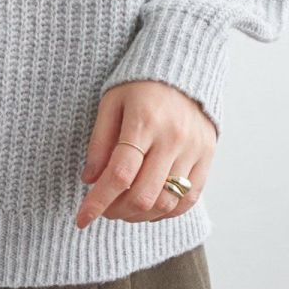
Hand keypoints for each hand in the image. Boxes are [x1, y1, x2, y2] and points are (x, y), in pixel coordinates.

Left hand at [75, 81, 216, 228]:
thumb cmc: (139, 86)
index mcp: (144, 121)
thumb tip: (90, 180)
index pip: (119, 173)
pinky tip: (148, 207)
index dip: (98, 202)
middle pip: (143, 195)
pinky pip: (188, 200)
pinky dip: (165, 213)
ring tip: (123, 208)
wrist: (183, 70)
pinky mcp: (207, 157)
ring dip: (139, 215)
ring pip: (166, 203)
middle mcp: (172, 138)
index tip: (81, 219)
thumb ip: (99, 141)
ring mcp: (194, 150)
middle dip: (116, 211)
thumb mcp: (111, 103)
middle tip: (103, 208)